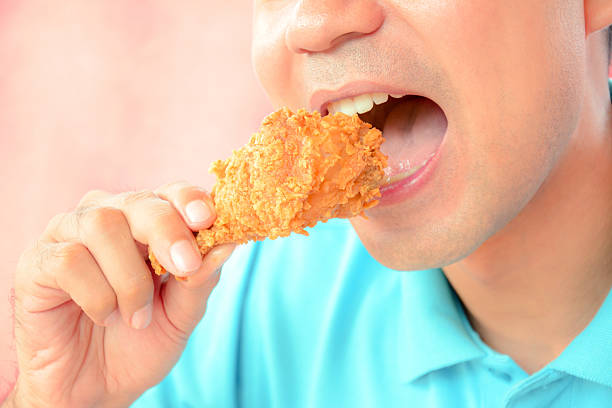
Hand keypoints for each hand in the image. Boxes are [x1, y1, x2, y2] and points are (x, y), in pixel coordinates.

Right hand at [10, 182, 234, 406]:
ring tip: (137, 318)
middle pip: (138, 202)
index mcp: (146, 223)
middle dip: (167, 232)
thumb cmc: (140, 342)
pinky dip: (97, 295)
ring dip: (130, 278)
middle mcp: (108, 218)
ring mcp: (68, 235)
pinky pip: (69, 260)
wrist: (95, 388)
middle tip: (184, 266)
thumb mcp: (181, 314)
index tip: (206, 220)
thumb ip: (201, 279)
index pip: (171, 193)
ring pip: (102, 226)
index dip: (189, 200)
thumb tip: (228, 244)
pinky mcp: (37, 262)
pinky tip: (105, 317)